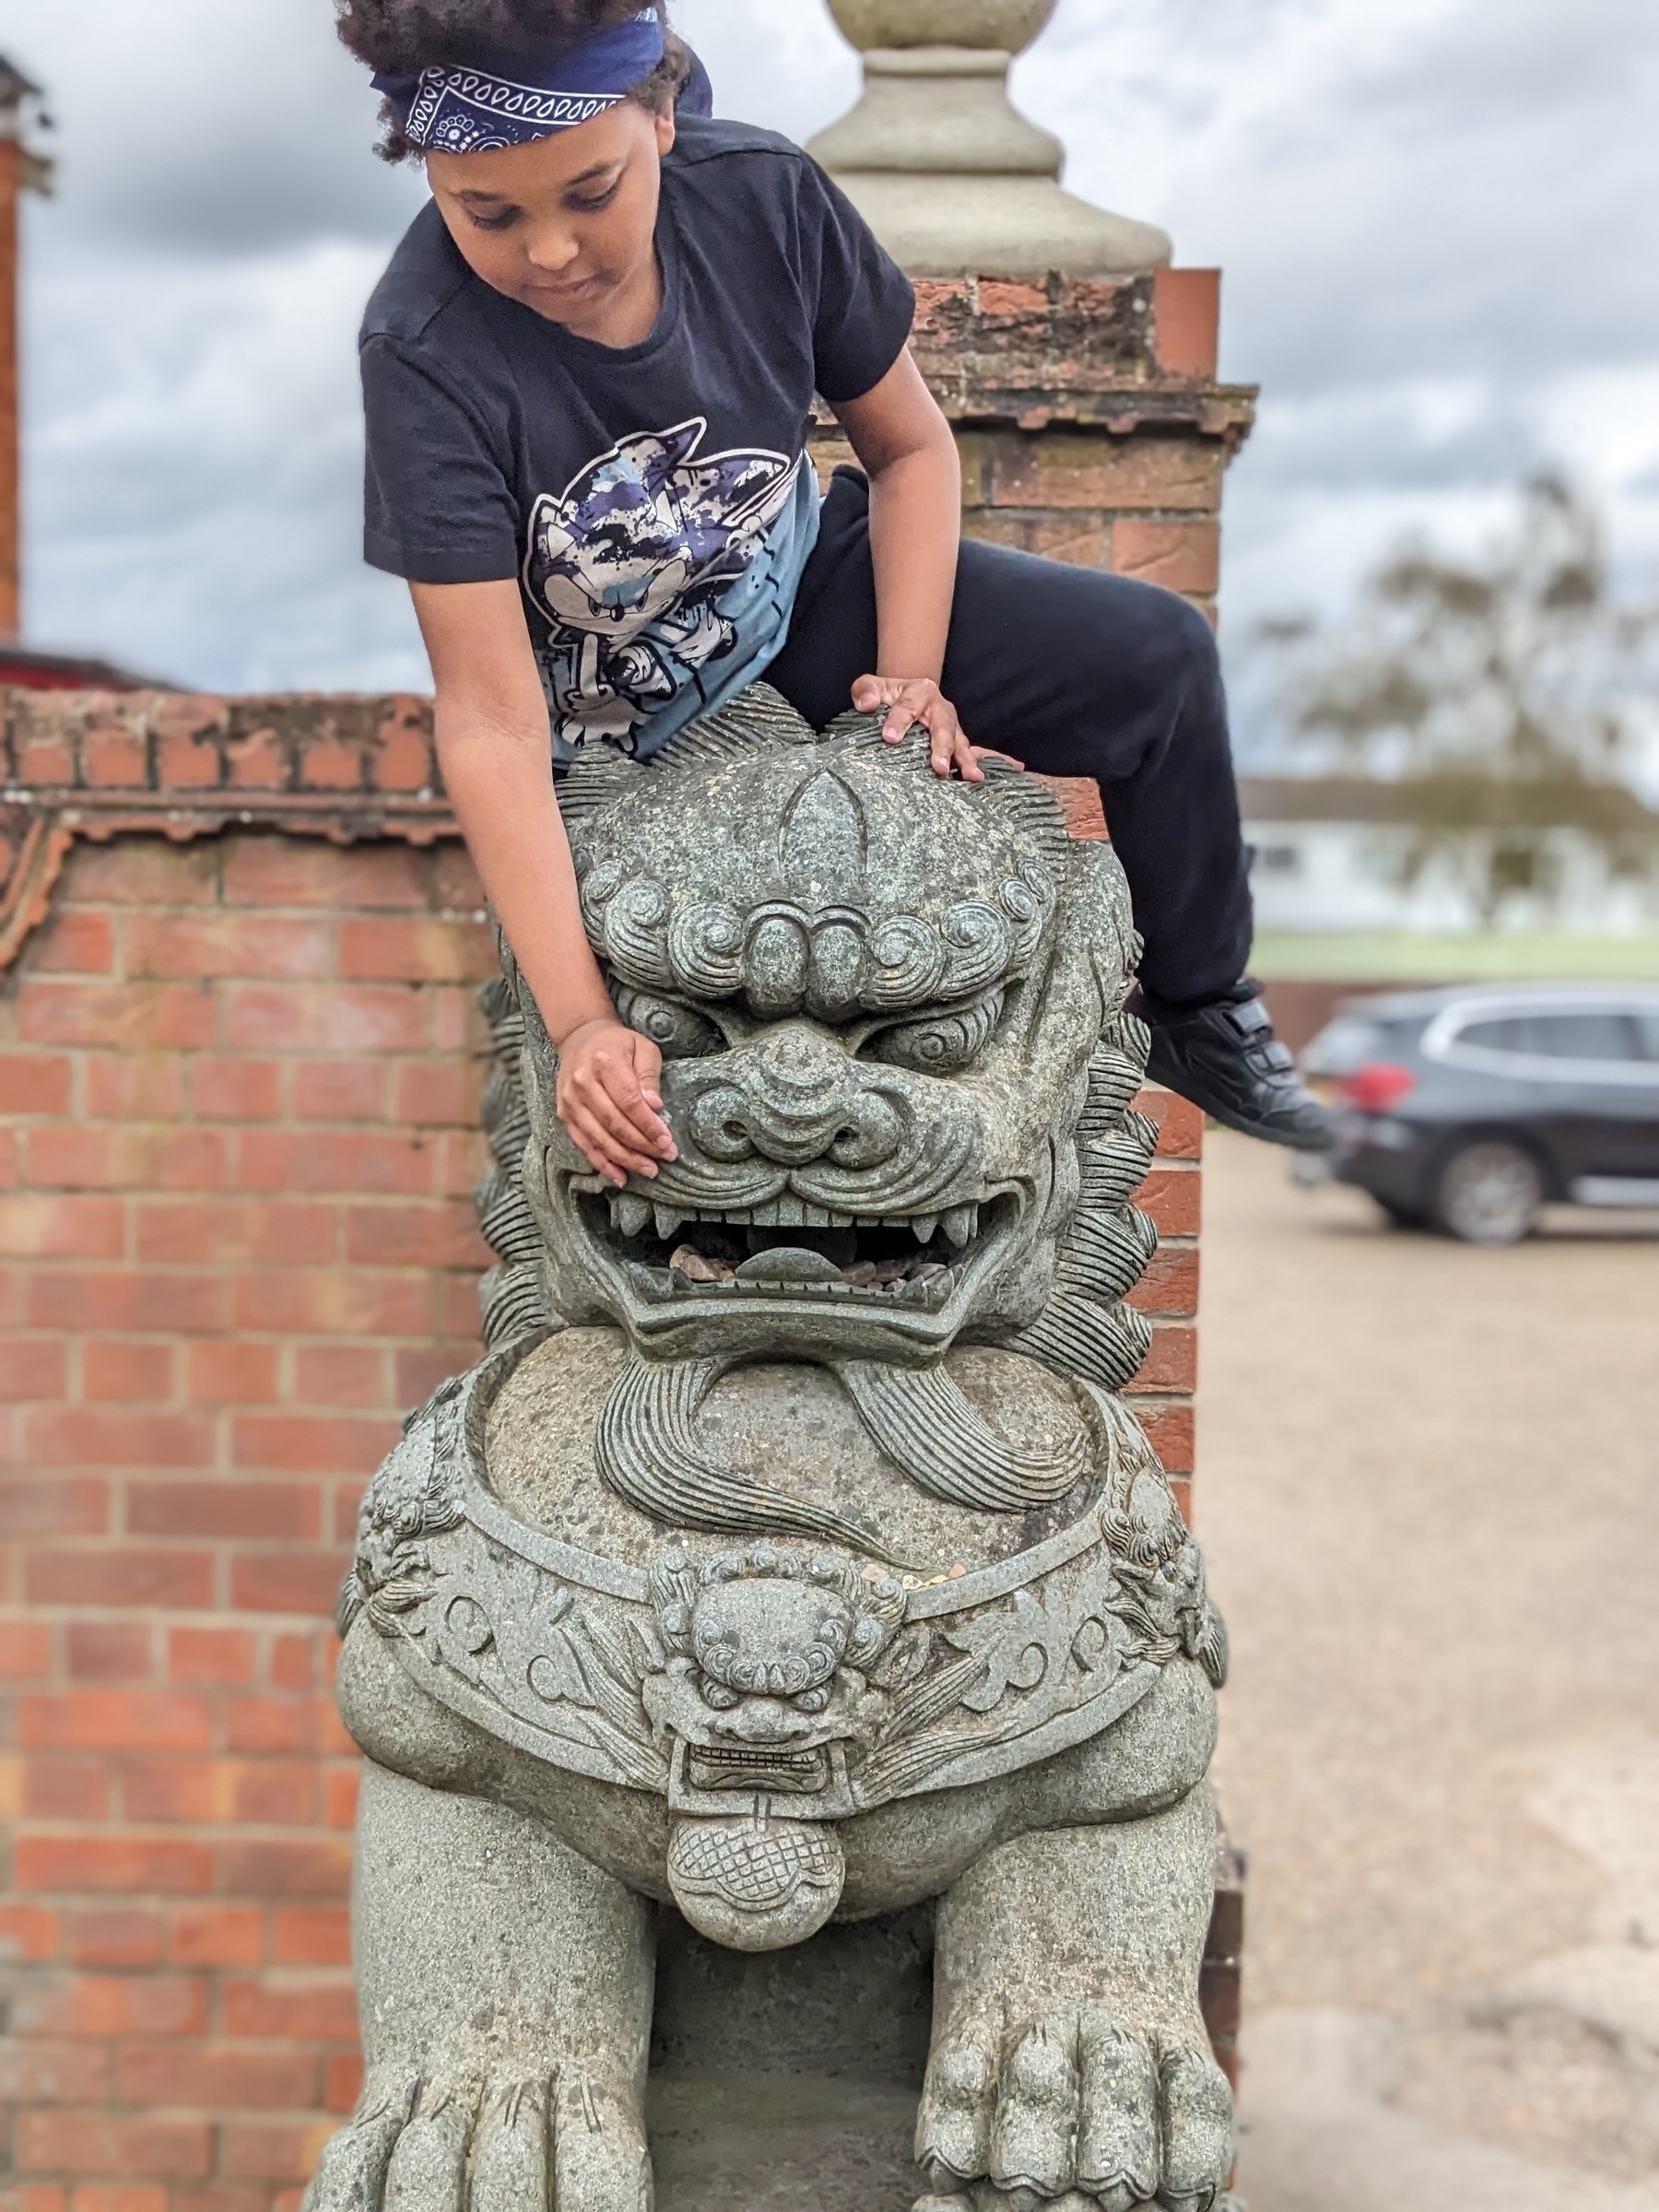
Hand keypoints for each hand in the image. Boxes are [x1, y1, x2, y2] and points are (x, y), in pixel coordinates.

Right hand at [554, 1018, 677, 1187]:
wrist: (580, 1039)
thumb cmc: (618, 1045)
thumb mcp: (643, 1048)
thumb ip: (649, 1076)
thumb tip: (654, 1107)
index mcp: (604, 1062)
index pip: (629, 1101)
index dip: (648, 1125)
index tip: (667, 1141)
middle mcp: (582, 1082)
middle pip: (614, 1123)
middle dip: (642, 1145)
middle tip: (664, 1158)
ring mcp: (570, 1101)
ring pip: (599, 1138)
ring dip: (625, 1159)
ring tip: (648, 1170)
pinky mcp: (564, 1114)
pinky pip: (583, 1144)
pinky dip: (602, 1163)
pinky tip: (620, 1176)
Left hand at [851, 674, 1023, 783]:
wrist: (900, 700)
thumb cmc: (883, 697)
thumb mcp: (870, 688)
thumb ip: (865, 691)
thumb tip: (867, 704)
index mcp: (920, 691)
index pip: (909, 705)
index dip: (899, 719)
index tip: (889, 737)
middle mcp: (941, 709)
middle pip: (943, 725)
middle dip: (942, 746)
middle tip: (937, 766)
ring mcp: (952, 728)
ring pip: (962, 742)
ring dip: (968, 760)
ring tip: (974, 777)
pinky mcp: (956, 745)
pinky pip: (977, 753)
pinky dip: (992, 761)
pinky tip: (1014, 769)